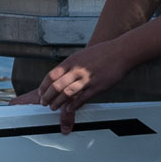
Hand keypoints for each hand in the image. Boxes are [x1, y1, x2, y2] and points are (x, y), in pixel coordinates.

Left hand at [14, 42, 130, 130]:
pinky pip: (82, 98)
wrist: (120, 52)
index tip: (40, 93)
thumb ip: (70, 65)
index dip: (44, 86)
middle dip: (47, 97)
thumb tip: (60, 75)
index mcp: (71, 62)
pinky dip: (73, 105)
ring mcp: (87, 78)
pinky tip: (68, 109)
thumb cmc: (101, 53)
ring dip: (58, 102)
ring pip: (67, 93)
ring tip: (53, 108)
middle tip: (43, 103)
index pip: (51, 75)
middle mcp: (77, 70)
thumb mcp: (81, 56)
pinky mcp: (97, 86)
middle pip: (56, 86)